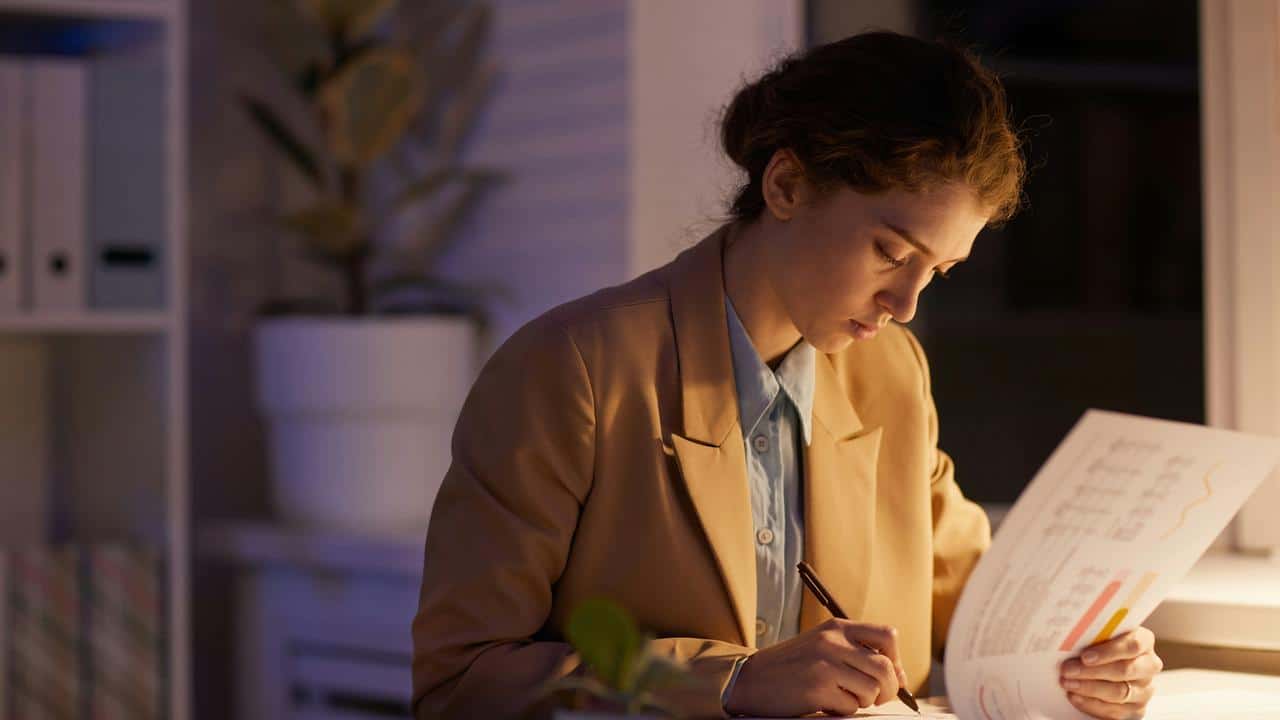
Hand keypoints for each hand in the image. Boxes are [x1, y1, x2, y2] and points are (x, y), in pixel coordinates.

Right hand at [724, 619, 907, 716]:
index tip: (889, 675)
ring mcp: (825, 664)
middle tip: (875, 697)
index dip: (896, 660)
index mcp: (837, 627)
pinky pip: (851, 707)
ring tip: (842, 697)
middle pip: (886, 667)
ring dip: (863, 701)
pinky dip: (842, 710)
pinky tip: (824, 702)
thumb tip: (899, 677)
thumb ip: (856, 652)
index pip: (887, 636)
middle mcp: (833, 641)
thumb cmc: (791, 667)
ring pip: (873, 690)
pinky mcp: (818, 688)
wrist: (751, 679)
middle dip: (888, 689)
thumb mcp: (823, 646)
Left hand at [1059, 626, 1162, 718]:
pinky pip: (1115, 711)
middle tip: (1068, 670)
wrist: (1105, 664)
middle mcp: (1149, 666)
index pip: (1133, 645)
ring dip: (1089, 688)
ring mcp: (1145, 689)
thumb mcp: (1099, 634)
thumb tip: (1070, 639)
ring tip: (1068, 683)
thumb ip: (1092, 634)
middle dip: (1093, 671)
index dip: (1109, 651)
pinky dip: (1091, 704)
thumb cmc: (1100, 645)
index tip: (1085, 656)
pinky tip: (1075, 696)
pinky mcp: (1137, 709)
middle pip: (1125, 670)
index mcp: (1144, 641)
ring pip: (1119, 692)